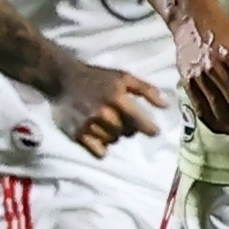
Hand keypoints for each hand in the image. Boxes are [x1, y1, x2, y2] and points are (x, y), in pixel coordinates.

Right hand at [47, 61, 166, 157]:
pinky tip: (100, 136)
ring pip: (112, 141)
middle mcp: (102, 113)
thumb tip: (165, 105)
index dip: (149, 129)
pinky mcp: (76, 134)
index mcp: (116, 98)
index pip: (139, 121)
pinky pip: (98, 151)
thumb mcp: (123, 77)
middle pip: (126, 133)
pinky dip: (102, 147)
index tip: (154, 131)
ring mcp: (88, 124)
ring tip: (108, 125)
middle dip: (128, 128)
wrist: (62, 79)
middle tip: (123, 120)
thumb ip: (146, 90)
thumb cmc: (97, 77)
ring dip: (115, 136)